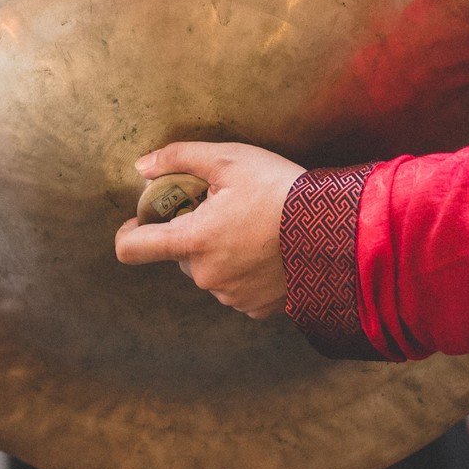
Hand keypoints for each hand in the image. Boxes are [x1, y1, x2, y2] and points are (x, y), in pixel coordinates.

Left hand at [114, 142, 305, 318]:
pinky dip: (244, 271)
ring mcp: (231, 296)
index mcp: (192, 241)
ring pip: (209, 271)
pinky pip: (236, 288)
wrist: (338, 229)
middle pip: (179, 254)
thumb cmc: (280, 189)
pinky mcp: (257, 309)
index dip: (130, 232)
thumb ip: (178, 158)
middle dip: (193, 232)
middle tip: (224, 208)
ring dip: (220, 252)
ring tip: (253, 227)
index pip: (132, 248)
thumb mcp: (229, 159)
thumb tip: (142, 167)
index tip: (141, 220)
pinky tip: (268, 251)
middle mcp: (206, 276)